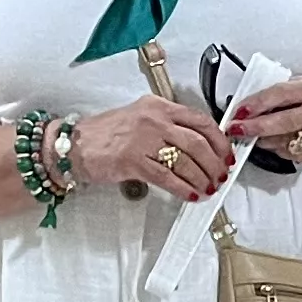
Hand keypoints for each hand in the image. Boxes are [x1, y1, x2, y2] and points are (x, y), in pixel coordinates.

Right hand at [66, 97, 233, 203]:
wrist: (74, 145)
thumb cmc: (106, 134)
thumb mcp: (141, 118)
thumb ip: (169, 126)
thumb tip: (200, 146)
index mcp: (159, 106)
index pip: (201, 120)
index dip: (220, 141)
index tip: (226, 154)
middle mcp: (154, 119)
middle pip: (198, 143)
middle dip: (214, 164)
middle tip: (220, 176)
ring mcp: (143, 139)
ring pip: (186, 161)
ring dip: (202, 179)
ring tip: (207, 189)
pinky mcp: (133, 160)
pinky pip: (167, 177)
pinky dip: (183, 188)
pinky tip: (190, 195)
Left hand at [224, 77, 301, 162]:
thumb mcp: (300, 86)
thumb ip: (276, 93)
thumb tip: (248, 103)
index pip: (280, 94)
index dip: (258, 103)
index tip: (239, 110)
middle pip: (281, 122)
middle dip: (254, 127)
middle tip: (235, 128)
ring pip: (279, 141)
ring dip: (259, 138)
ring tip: (248, 133)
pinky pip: (284, 152)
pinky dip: (272, 146)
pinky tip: (271, 139)